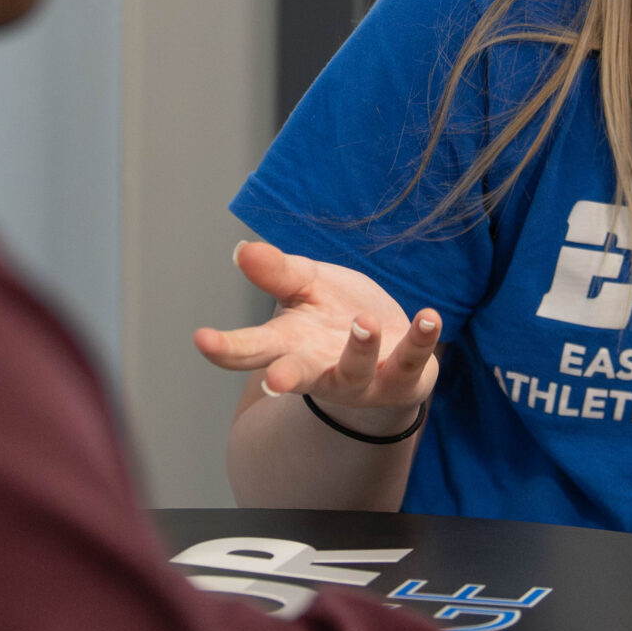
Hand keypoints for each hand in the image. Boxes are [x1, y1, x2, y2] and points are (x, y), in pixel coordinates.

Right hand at [193, 241, 441, 416]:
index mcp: (287, 346)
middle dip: (285, 379)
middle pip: (296, 376)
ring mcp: (360, 380)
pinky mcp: (401, 378)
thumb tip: (242, 250)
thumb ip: (277, 272)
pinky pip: (411, 361)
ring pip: (354, 372)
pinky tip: (429, 317)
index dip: (225, 348)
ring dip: (358, 349)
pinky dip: (420, 339)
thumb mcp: (305, 286)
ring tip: (363, 322)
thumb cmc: (334, 316)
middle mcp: (319, 370)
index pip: (249, 350)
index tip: (202, 340)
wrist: (386, 352)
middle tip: (275, 381)